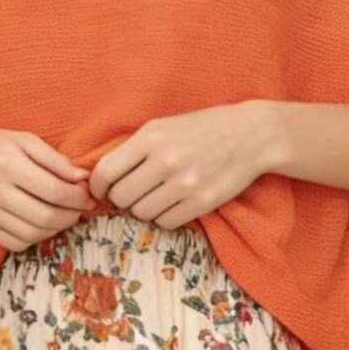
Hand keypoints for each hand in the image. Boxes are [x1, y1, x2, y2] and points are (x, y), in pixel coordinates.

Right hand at [0, 123, 90, 251]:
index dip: (78, 198)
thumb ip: (54, 159)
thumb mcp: (22, 139)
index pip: (55, 191)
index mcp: (7, 162)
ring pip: (32, 234)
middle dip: (71, 216)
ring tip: (64, 216)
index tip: (88, 195)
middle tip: (80, 209)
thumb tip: (83, 178)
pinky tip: (41, 224)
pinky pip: (14, 243)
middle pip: (45, 216)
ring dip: (56, 229)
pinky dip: (35, 238)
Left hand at [85, 101, 277, 229]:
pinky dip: (165, 217)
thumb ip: (134, 148)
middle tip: (136, 191)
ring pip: (142, 213)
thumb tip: (101, 178)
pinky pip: (166, 222)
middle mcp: (165, 160)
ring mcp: (185, 183)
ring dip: (145, 208)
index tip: (101, 191)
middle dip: (123, 198)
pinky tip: (175, 202)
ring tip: (158, 195)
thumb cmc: (202, 128)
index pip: (106, 172)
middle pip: (121, 197)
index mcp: (151, 137)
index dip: (97, 187)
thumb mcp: (163, 126)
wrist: (251, 134)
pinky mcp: (202, 202)